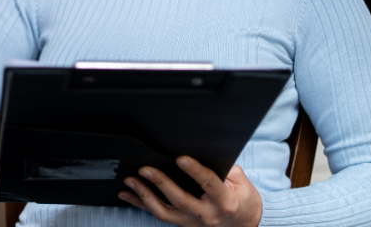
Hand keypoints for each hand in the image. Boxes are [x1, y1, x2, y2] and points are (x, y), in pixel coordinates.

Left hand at [119, 157, 261, 226]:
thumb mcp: (240, 180)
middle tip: (145, 169)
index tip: (181, 158)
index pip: (209, 184)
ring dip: (145, 195)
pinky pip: (159, 214)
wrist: (244, 223)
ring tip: (130, 180)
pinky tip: (126, 194)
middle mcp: (207, 214)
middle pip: (180, 200)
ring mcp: (193, 222)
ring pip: (165, 212)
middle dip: (161, 183)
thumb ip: (222, 167)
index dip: (195, 171)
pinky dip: (140, 204)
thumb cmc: (241, 197)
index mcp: (225, 201)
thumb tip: (200, 150)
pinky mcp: (183, 224)